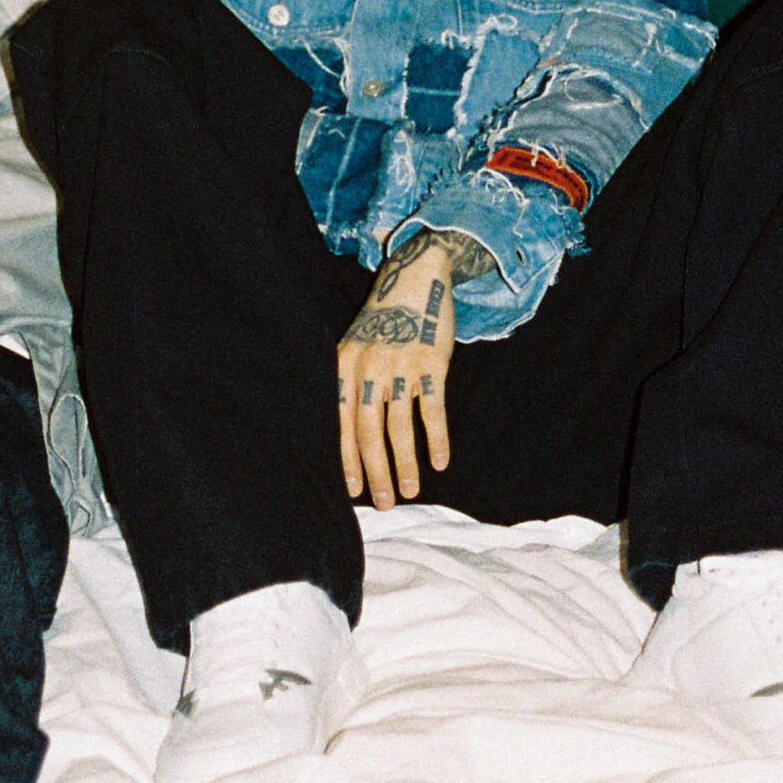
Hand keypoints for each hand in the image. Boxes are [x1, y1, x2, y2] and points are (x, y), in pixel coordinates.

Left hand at [337, 239, 456, 507]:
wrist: (415, 279)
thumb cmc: (383, 322)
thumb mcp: (355, 346)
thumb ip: (350, 383)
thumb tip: (349, 436)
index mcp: (345, 367)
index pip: (341, 424)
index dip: (348, 460)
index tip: (353, 492)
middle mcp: (368, 369)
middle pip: (368, 432)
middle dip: (376, 472)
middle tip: (384, 503)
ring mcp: (400, 366)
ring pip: (400, 427)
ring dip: (405, 464)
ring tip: (411, 492)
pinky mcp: (430, 364)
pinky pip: (432, 410)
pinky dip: (436, 439)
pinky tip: (440, 462)